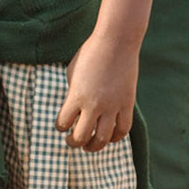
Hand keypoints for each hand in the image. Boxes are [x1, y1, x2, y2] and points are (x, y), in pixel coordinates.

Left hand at [56, 32, 136, 152]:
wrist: (116, 42)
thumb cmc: (90, 53)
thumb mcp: (73, 72)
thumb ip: (73, 93)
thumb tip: (75, 111)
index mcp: (76, 96)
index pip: (63, 123)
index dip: (60, 127)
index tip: (61, 126)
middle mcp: (94, 104)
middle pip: (82, 136)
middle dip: (74, 142)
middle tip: (72, 141)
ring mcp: (112, 106)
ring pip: (103, 138)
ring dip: (94, 146)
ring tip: (89, 146)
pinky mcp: (127, 104)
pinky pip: (123, 129)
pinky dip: (115, 138)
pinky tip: (109, 138)